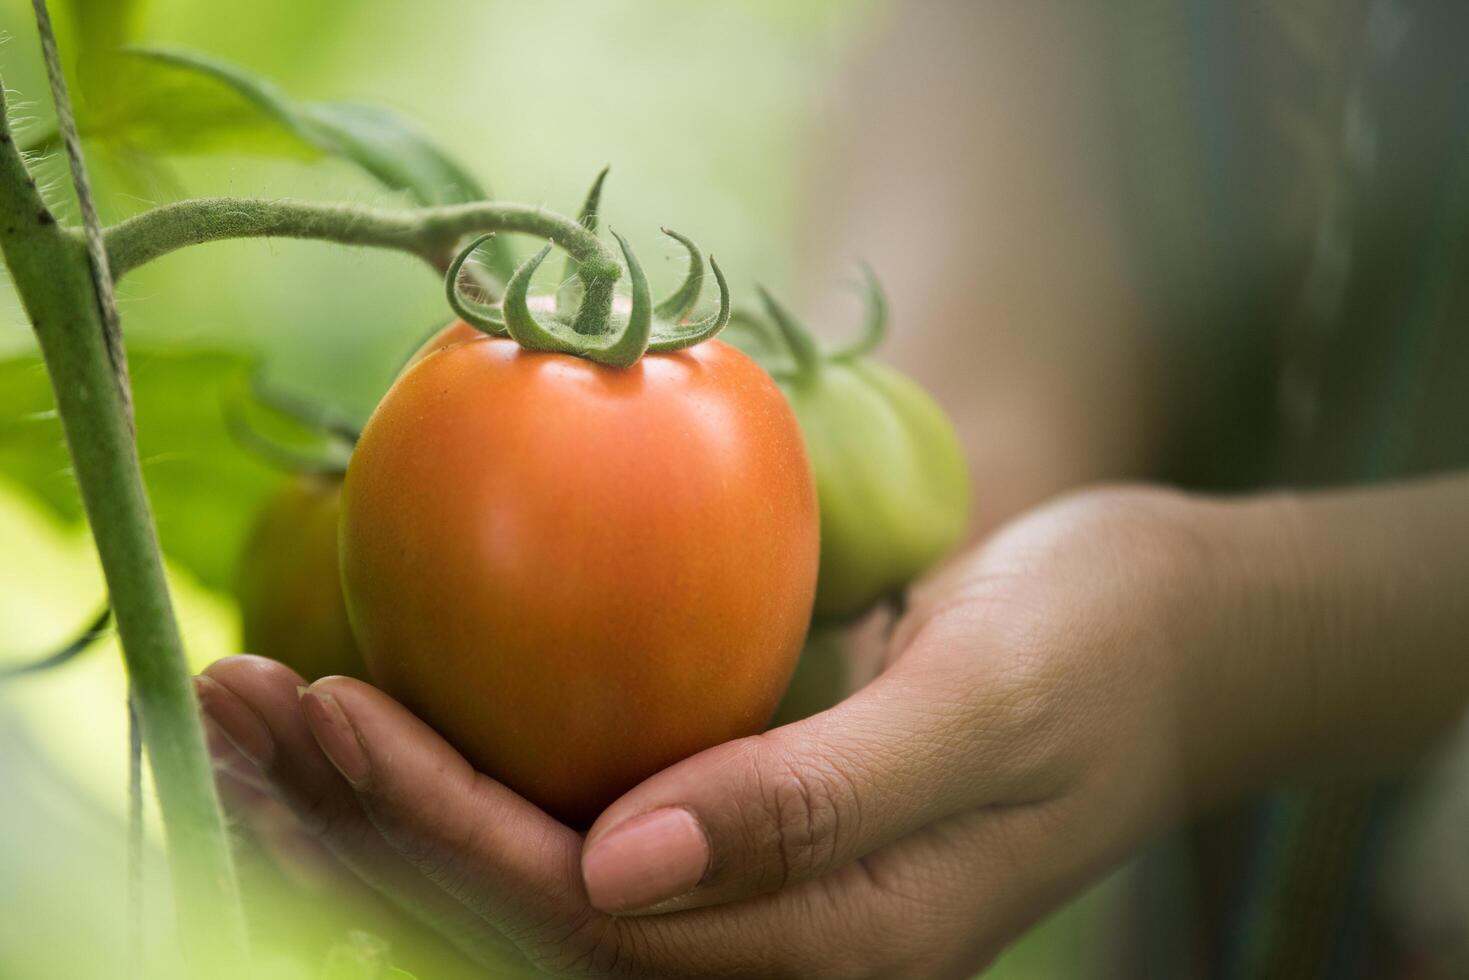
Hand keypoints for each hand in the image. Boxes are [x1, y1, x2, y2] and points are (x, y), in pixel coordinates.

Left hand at [199, 481, 1468, 976]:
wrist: (1167, 637)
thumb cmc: (1096, 653)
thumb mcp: (983, 708)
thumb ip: (821, 803)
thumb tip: (622, 871)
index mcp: (835, 948)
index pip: (582, 914)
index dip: (439, 822)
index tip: (331, 704)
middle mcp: (768, 944)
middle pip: (514, 918)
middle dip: (357, 824)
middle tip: (231, 706)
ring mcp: (746, 889)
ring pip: (517, 878)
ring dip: (375, 801)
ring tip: (253, 708)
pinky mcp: (735, 817)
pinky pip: (565, 813)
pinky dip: (453, 764)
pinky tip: (374, 698)